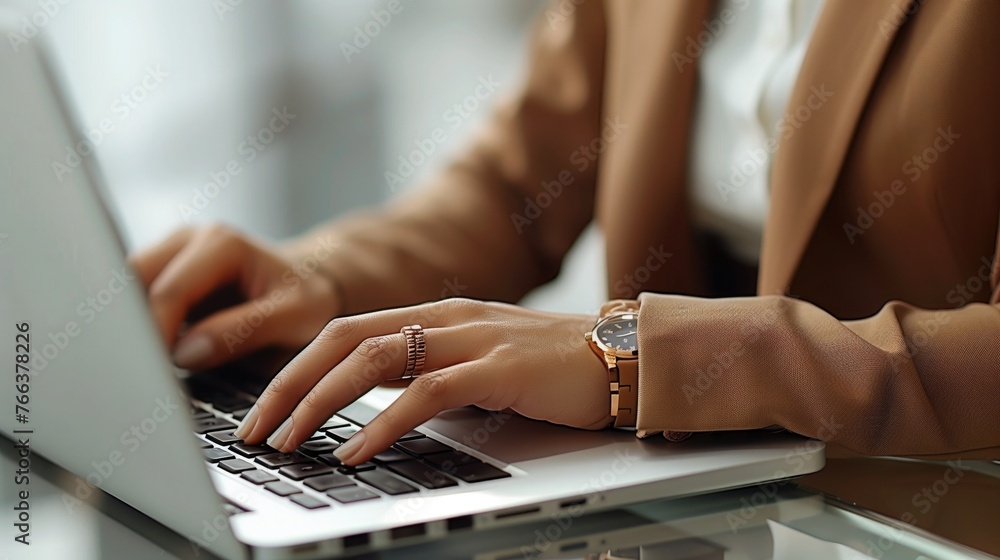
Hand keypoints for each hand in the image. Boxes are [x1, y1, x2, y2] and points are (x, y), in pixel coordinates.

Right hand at [129, 224, 340, 368]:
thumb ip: (243, 331)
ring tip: (140, 368)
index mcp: (221, 244)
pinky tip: (146, 357)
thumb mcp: (294, 318)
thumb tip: (186, 352)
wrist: (312, 285)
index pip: (168, 291)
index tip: (150, 371)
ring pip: (124, 290)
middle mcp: (189, 240)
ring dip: (128, 328)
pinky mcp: (164, 275)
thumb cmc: (308, 300)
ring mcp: (172, 255)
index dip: (155, 334)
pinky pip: (134, 301)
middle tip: (136, 373)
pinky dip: (135, 328)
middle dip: (130, 328)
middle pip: (131, 283)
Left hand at [234, 298, 610, 464]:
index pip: (344, 332)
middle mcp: (446, 318)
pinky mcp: (501, 367)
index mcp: (435, 315)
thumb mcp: (476, 366)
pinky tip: (357, 448)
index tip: (265, 410)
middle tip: (255, 428)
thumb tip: (372, 408)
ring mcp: (473, 338)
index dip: (296, 369)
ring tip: (291, 441)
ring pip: (375, 360)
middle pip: (344, 339)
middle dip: (290, 384)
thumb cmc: (550, 369)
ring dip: (322, 403)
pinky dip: (383, 423)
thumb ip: (426, 376)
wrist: (623, 359)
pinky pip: (427, 393)